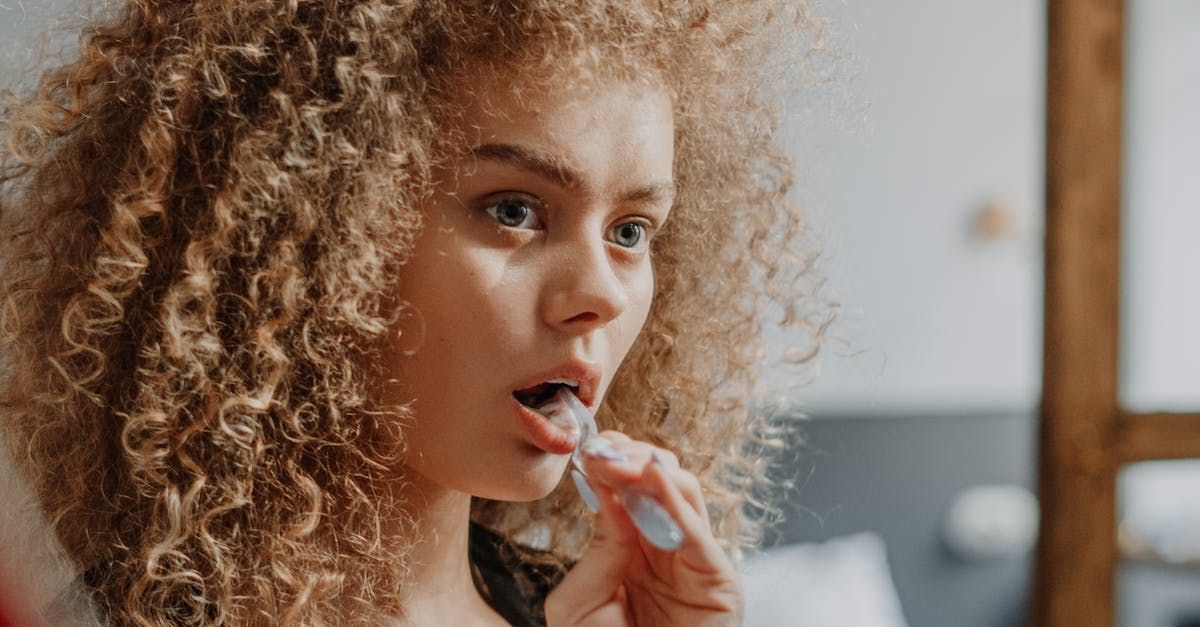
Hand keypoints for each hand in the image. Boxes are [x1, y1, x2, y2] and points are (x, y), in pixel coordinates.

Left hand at [544, 431, 742, 626]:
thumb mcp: (580, 602)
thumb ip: (596, 548)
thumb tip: (607, 492)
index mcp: (632, 546)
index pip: (626, 488)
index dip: (610, 461)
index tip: (586, 446)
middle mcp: (665, 545)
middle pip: (657, 481)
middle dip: (630, 457)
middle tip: (603, 448)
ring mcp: (694, 559)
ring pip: (684, 494)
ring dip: (652, 470)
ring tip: (622, 461)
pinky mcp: (717, 580)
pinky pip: (699, 532)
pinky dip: (677, 503)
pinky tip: (654, 480)